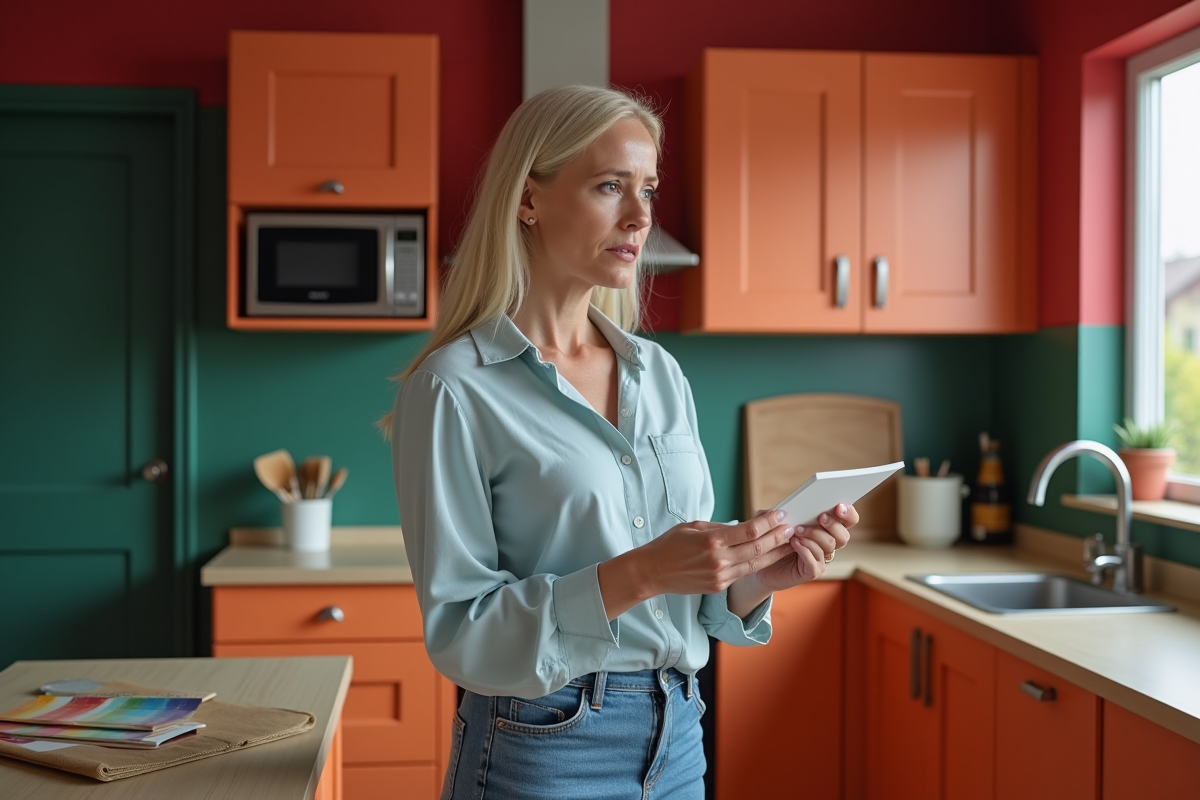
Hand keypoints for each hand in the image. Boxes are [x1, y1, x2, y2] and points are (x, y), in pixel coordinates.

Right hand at [638, 512, 798, 594]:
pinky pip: (743, 573)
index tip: (781, 515)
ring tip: (789, 543)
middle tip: (792, 528)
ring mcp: (720, 576)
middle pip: (758, 548)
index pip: (750, 530)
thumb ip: (721, 528)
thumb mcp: (694, 526)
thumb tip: (744, 527)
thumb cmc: (669, 545)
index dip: (769, 522)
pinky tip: (768, 556)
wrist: (652, 572)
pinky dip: (758, 564)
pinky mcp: (719, 586)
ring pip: (756, 564)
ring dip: (775, 553)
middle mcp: (719, 560)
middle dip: (779, 537)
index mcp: (712, 541)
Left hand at [748, 503, 859, 591]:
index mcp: (826, 527)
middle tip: (820, 517)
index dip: (848, 513)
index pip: (848, 520)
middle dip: (833, 525)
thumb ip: (776, 513)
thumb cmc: (773, 540)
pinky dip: (805, 550)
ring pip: (829, 546)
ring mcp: (822, 558)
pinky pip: (815, 561)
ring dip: (814, 535)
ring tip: (797, 530)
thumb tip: (780, 509)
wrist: (763, 564)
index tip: (839, 506)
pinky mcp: (813, 571)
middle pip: (843, 535)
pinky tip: (794, 543)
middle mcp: (828, 543)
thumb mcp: (773, 522)